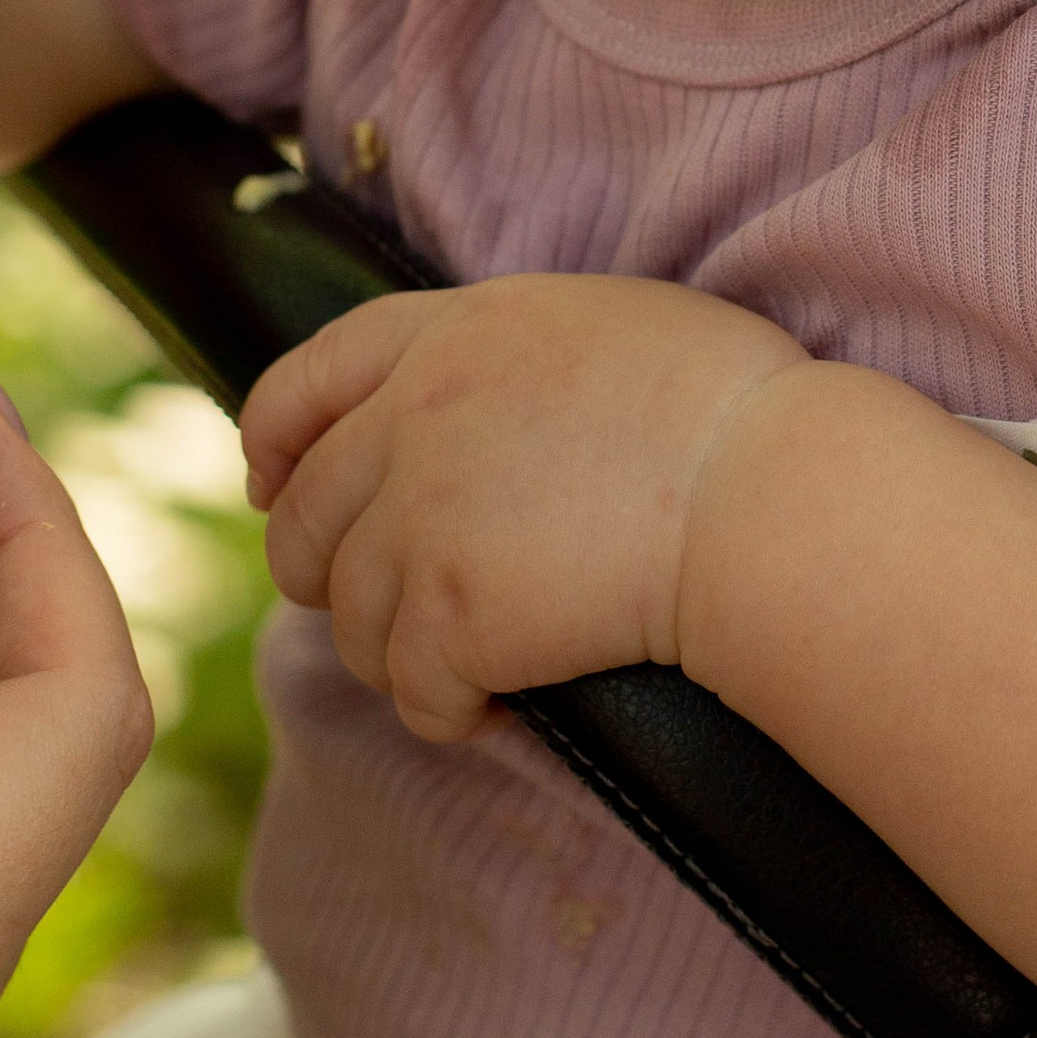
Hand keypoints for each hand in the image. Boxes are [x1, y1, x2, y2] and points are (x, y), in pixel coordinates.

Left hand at [242, 273, 814, 739]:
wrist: (766, 492)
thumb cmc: (730, 407)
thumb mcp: (598, 326)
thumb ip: (503, 358)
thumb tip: (471, 412)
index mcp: (451, 333)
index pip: (307, 378)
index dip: (274, 438)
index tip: (270, 481)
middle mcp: (414, 417)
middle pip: (306, 516)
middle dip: (328, 572)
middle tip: (389, 607)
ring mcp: (423, 521)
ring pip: (353, 619)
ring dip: (401, 653)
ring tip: (474, 665)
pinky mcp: (452, 618)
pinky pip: (412, 692)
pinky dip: (451, 712)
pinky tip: (502, 707)